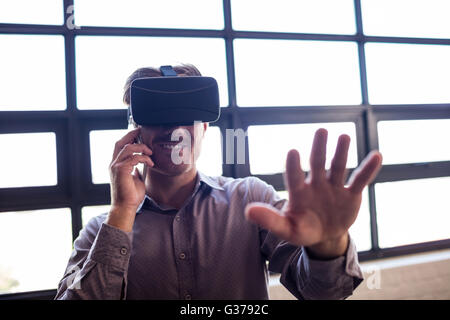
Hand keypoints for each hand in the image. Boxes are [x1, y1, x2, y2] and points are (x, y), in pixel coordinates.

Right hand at [106, 128, 153, 231]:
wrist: (126, 207)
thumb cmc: (131, 195)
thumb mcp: (136, 178)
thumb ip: (137, 168)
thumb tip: (144, 162)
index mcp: (116, 164)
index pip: (120, 146)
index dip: (129, 137)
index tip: (139, 133)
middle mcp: (114, 164)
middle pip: (121, 142)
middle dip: (132, 135)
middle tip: (143, 132)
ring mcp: (116, 166)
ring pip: (128, 148)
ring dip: (141, 147)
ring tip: (150, 152)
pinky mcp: (121, 171)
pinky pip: (134, 158)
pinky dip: (144, 158)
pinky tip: (150, 163)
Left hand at [245, 128, 381, 258]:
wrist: (324, 236)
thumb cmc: (302, 229)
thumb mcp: (286, 229)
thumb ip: (270, 220)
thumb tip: (248, 211)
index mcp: (298, 192)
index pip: (294, 177)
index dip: (293, 166)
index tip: (292, 151)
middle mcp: (315, 184)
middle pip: (317, 163)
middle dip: (319, 148)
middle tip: (321, 130)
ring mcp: (333, 187)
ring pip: (338, 167)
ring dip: (341, 152)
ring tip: (344, 136)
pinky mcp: (350, 194)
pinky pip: (360, 180)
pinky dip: (368, 169)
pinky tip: (377, 155)